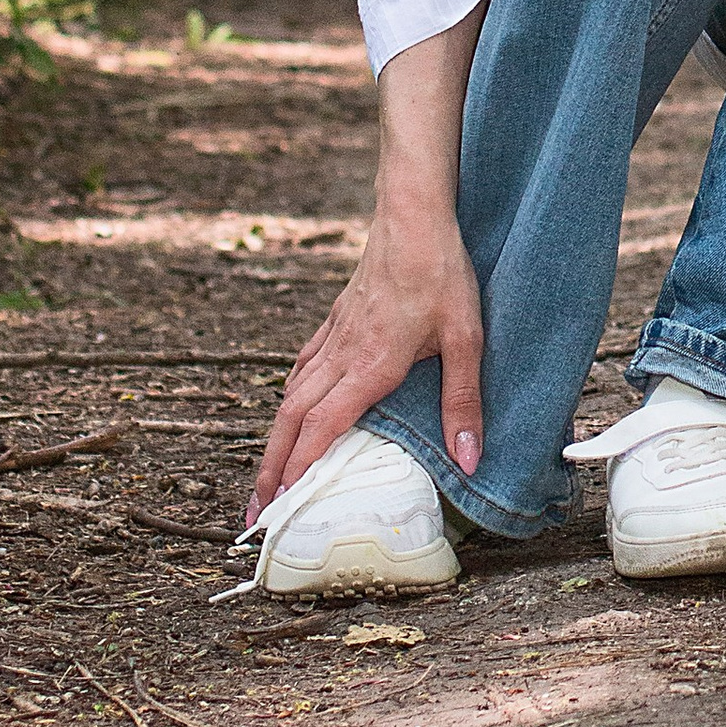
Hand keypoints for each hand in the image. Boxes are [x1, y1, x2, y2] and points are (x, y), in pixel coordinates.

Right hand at [244, 202, 482, 520]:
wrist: (414, 215)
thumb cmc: (441, 272)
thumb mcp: (466, 338)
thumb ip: (463, 401)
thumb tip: (469, 459)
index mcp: (370, 365)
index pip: (322, 427)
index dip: (299, 469)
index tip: (280, 505)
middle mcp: (343, 354)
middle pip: (293, 419)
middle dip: (272, 468)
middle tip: (256, 511)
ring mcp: (335, 334)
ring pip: (292, 394)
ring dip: (276, 439)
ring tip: (266, 476)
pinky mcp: (337, 318)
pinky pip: (304, 365)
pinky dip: (291, 396)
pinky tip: (291, 407)